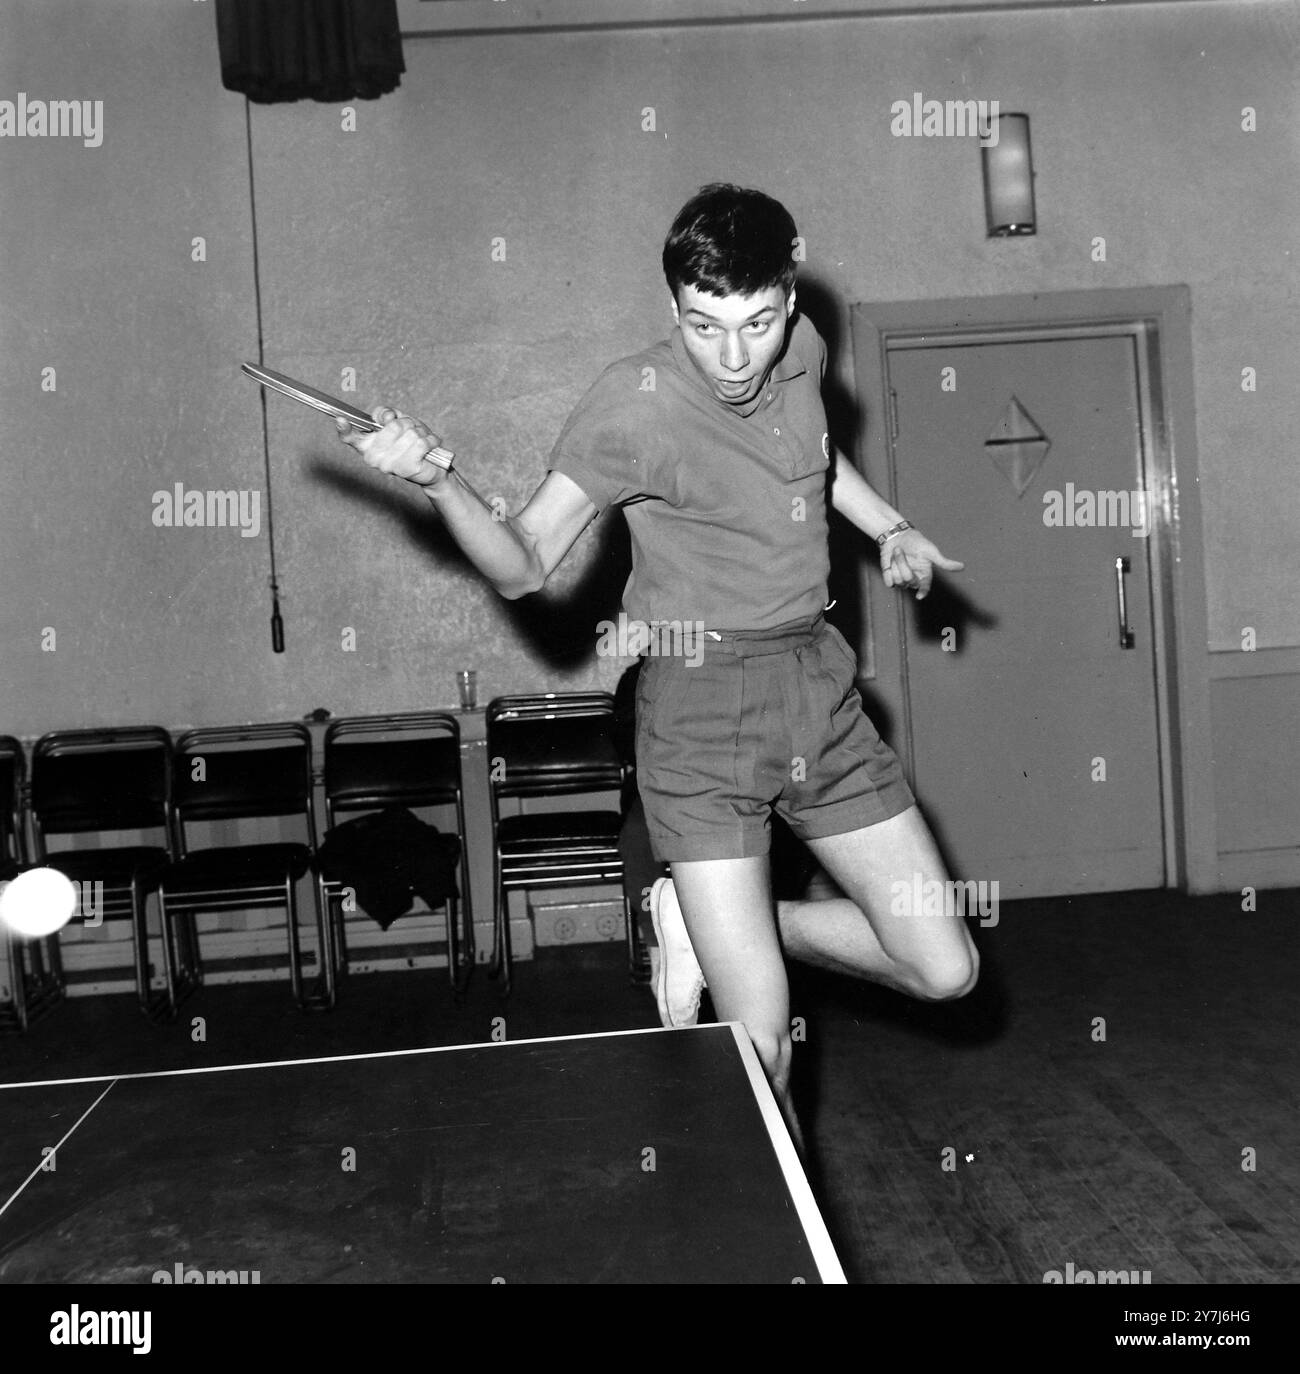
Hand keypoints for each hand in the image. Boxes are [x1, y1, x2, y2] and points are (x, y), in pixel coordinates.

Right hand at [335, 407, 453, 488]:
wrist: (432, 468)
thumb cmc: (413, 443)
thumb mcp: (400, 422)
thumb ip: (388, 414)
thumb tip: (386, 415)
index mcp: (367, 444)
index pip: (350, 437)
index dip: (344, 428)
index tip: (340, 419)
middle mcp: (373, 457)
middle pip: (394, 426)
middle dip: (408, 424)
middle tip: (412, 434)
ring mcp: (388, 465)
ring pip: (410, 434)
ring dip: (421, 434)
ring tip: (421, 443)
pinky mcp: (405, 470)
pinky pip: (421, 443)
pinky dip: (430, 441)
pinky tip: (429, 448)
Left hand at [880, 528, 963, 600]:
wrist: (897, 536)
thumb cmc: (917, 542)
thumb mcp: (931, 551)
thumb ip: (943, 562)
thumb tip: (962, 567)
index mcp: (925, 574)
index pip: (925, 587)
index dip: (923, 592)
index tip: (920, 596)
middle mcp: (914, 579)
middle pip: (908, 579)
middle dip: (902, 563)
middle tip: (900, 550)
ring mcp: (901, 579)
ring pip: (898, 580)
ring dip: (895, 564)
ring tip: (896, 552)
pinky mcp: (890, 578)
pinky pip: (888, 581)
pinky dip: (888, 571)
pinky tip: (890, 561)